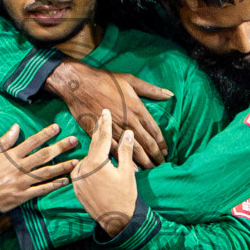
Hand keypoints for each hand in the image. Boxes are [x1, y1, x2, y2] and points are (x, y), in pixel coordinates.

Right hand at [0, 123, 78, 212]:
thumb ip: (4, 141)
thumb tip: (16, 126)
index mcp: (11, 156)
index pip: (31, 142)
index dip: (45, 134)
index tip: (57, 127)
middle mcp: (19, 168)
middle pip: (43, 156)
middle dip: (60, 147)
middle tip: (74, 140)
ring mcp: (22, 183)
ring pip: (46, 173)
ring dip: (62, 167)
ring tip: (75, 161)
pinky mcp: (23, 196)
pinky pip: (41, 190)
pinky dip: (54, 185)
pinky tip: (65, 181)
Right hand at [47, 60, 171, 168]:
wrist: (79, 84)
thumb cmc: (105, 80)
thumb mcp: (131, 80)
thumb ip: (151, 90)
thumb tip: (170, 94)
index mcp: (137, 109)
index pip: (155, 131)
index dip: (162, 144)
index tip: (166, 152)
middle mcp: (128, 121)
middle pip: (146, 144)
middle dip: (155, 156)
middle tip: (162, 165)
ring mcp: (114, 129)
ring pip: (133, 150)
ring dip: (143, 161)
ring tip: (151, 170)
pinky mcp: (101, 134)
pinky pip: (115, 151)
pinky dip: (123, 160)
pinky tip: (130, 169)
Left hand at [72, 109, 139, 237]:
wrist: (117, 220)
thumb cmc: (125, 196)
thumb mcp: (127, 172)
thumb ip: (125, 151)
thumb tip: (128, 133)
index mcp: (95, 163)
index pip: (101, 138)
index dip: (104, 124)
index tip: (105, 111)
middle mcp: (82, 169)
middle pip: (92, 147)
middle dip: (99, 134)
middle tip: (101, 117)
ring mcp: (77, 179)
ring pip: (87, 159)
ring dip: (95, 152)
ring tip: (102, 142)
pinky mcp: (76, 188)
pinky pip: (81, 171)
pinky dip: (88, 166)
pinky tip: (95, 163)